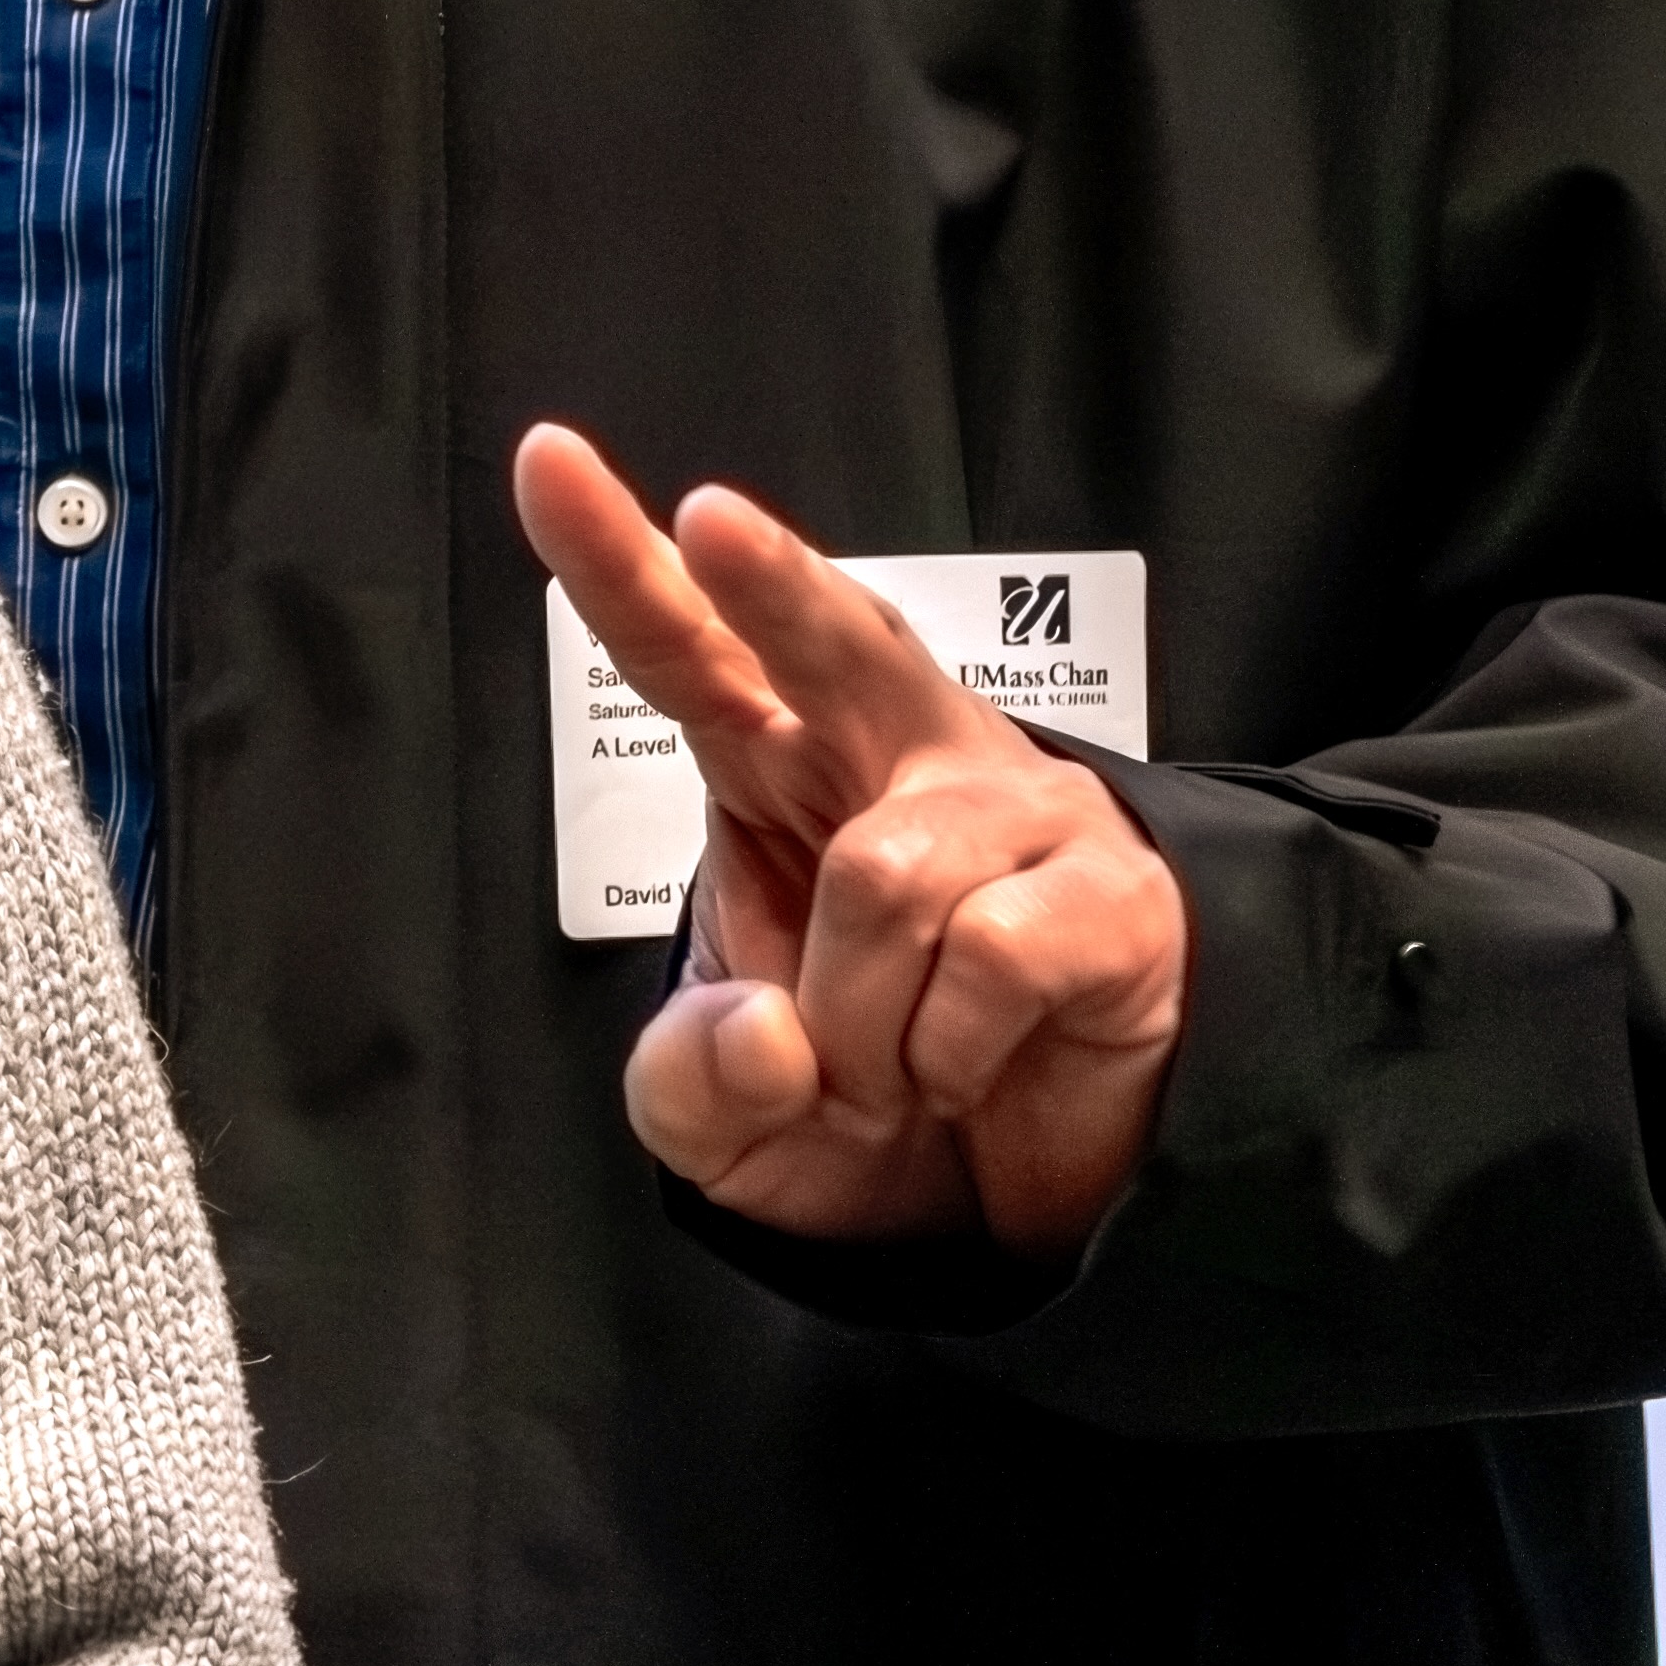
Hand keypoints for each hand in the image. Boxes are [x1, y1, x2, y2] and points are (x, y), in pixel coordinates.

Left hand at [513, 427, 1187, 1258]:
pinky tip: (966, 1064)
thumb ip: (695, 1079)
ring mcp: (1017, 817)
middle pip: (838, 638)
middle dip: (774, 578)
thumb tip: (768, 1031)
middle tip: (714, 524)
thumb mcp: (727, 1122)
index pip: (691, 652)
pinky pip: (992, 953)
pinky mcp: (1117, 895)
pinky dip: (949, 1047)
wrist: (1026, 1203)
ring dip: (862, 1019)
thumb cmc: (867, 1105)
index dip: (619, 563)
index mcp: (782, 772)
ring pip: (885, 874)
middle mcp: (900, 760)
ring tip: (891, 1069)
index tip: (549, 463)